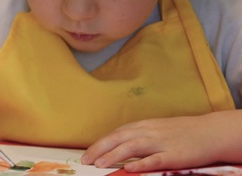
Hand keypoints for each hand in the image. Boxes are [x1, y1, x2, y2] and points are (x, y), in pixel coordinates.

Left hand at [81, 111, 241, 171]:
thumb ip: (138, 136)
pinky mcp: (173, 155)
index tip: (86, 153)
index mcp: (143, 126)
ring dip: (114, 155)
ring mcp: (161, 143)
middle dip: (100, 149)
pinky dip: (141, 163)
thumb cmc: (181, 132)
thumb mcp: (156, 129)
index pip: (116, 133)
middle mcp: (149, 132)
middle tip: (86, 160)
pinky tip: (130, 169)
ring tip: (100, 164)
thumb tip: (118, 145)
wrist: (209, 132)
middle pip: (119, 138)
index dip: (100, 143)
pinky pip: (155, 159)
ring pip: (133, 147)